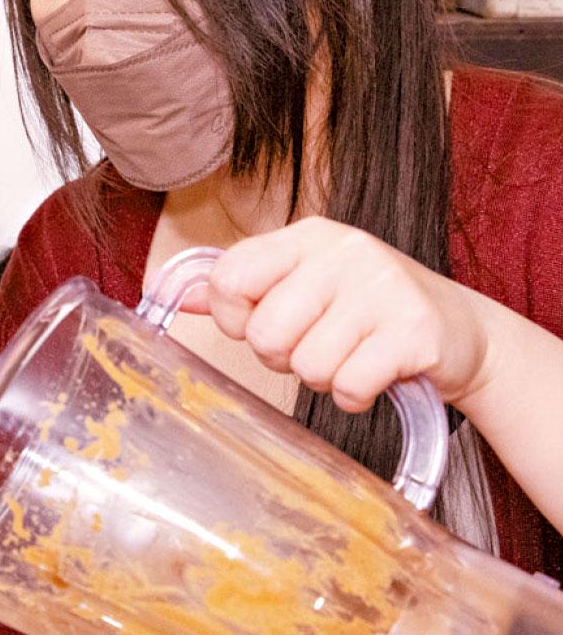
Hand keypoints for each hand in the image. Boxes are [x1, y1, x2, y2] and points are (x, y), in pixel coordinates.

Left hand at [192, 217, 491, 411]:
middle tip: (316, 346)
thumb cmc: (365, 313)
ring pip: (306, 364)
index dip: (234, 318)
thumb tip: (174, 293)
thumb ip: (242, 289)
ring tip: (351, 356)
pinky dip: (355, 396)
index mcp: (307, 237)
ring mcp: (383, 288)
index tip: (262, 322)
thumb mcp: (303, 285)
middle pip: (264, 332)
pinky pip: (349, 386)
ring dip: (323, 378)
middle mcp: (344, 252)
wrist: (461, 333)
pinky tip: (374, 375)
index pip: (230, 277)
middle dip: (281, 356)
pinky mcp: (414, 331)